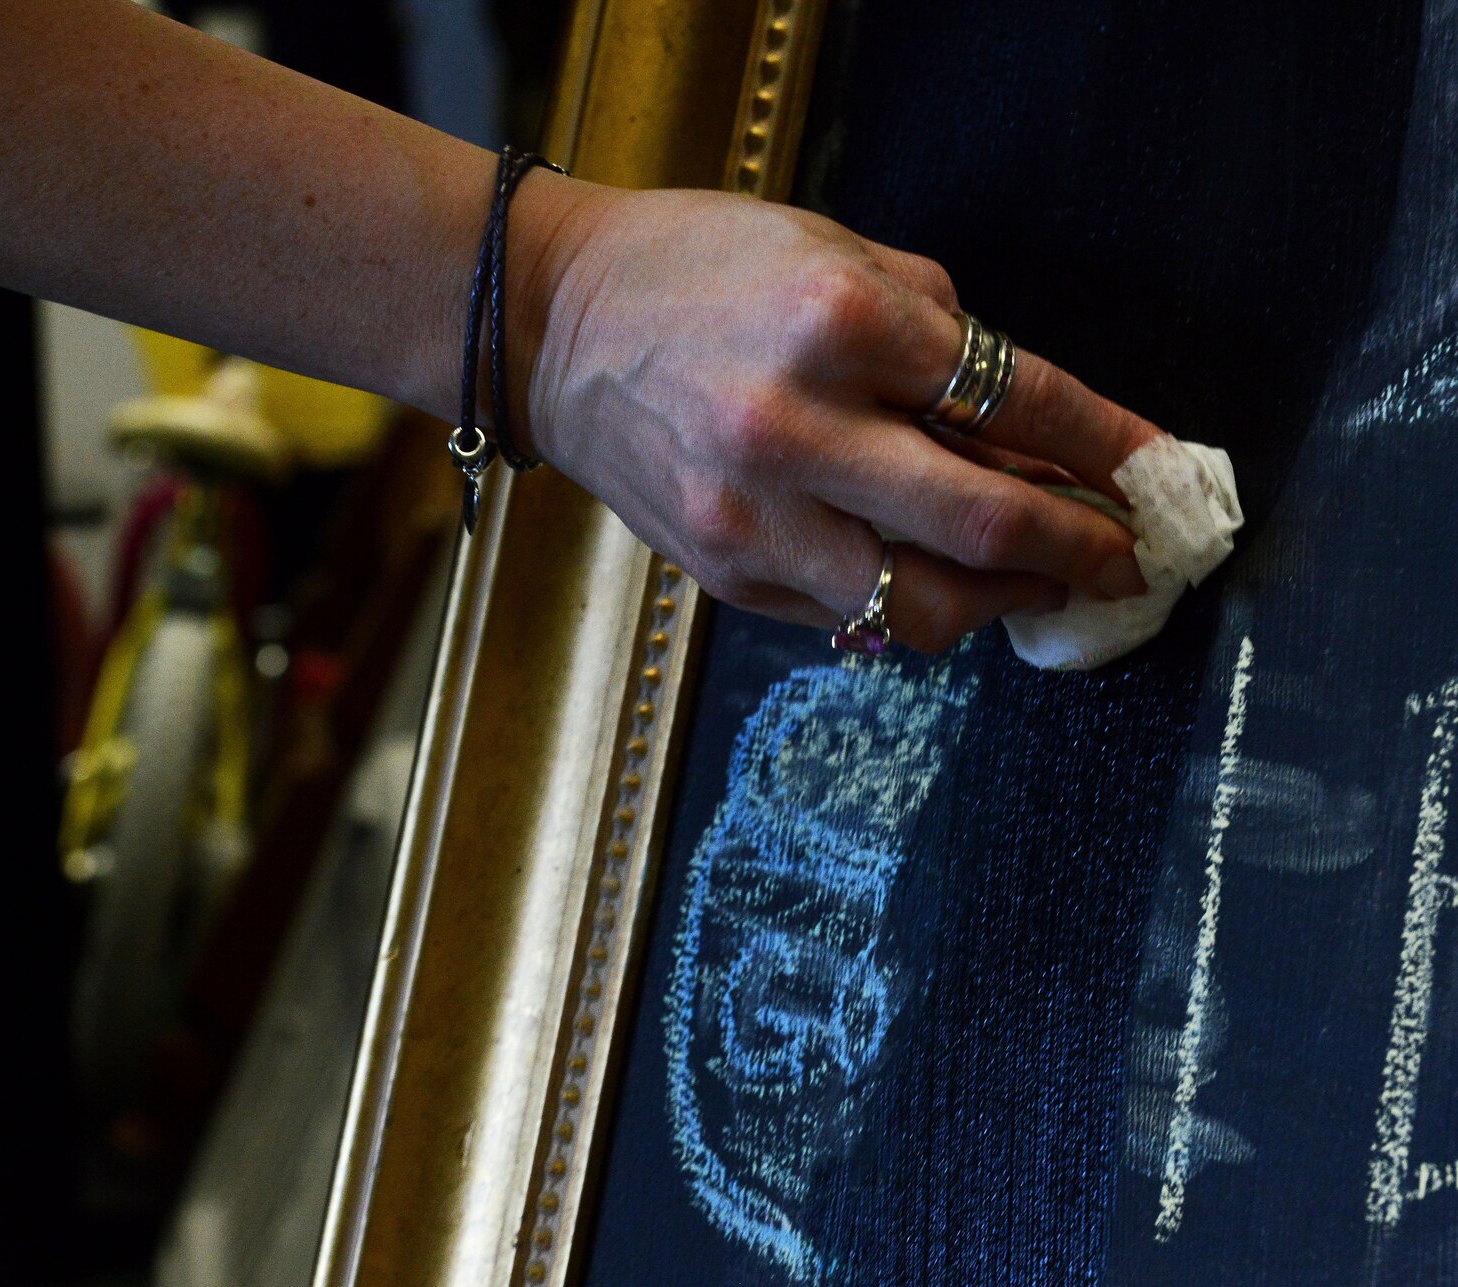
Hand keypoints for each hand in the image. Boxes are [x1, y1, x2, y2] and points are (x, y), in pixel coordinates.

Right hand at [511, 179, 1153, 652]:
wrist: (550, 325)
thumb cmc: (696, 271)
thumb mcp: (833, 253)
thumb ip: (940, 336)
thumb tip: (1034, 431)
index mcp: (837, 325)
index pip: (1018, 403)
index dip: (1108, 446)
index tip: (1156, 470)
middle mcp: (796, 429)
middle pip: (984, 524)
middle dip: (1080, 549)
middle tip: (1125, 559)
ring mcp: (755, 515)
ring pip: (925, 606)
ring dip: (1006, 601)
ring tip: (1038, 583)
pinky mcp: (725, 570)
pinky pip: (851, 614)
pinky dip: (914, 603)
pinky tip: (936, 576)